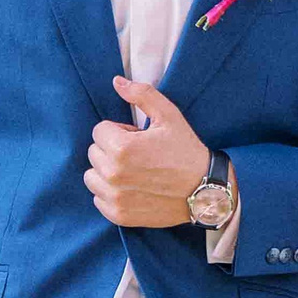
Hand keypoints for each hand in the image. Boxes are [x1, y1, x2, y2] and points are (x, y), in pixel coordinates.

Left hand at [87, 77, 211, 226]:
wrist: (205, 190)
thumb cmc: (186, 151)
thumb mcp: (169, 116)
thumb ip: (141, 95)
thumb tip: (116, 82)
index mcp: (122, 148)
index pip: (99, 131)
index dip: (119, 132)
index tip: (138, 139)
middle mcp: (114, 174)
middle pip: (94, 153)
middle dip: (111, 150)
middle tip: (139, 155)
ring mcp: (115, 197)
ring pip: (92, 177)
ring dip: (107, 172)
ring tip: (132, 172)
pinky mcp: (119, 215)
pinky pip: (98, 199)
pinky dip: (110, 193)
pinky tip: (132, 188)